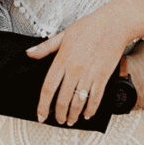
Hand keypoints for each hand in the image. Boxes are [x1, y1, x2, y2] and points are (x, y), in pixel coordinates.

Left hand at [26, 3, 131, 125]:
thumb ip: (45, 47)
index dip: (43, 105)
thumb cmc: (90, 27)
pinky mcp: (102, 77)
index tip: (41, 115)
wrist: (113, 24)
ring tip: (71, 120)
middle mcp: (74, 69)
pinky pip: (95, 99)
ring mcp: (89, 74)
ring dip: (73, 115)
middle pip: (63, 99)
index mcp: (63, 59)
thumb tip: (29, 53)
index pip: (48, 88)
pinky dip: (90, 110)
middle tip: (58, 119)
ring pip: (78, 102)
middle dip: (59, 114)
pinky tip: (87, 114)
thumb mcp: (64, 34)